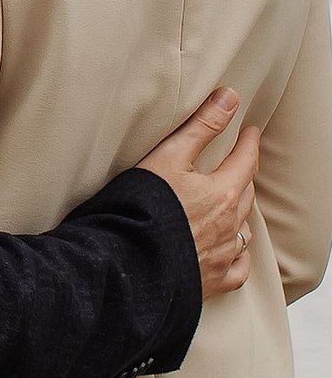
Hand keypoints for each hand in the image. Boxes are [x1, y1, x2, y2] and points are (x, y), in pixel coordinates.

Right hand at [132, 89, 262, 301]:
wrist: (128, 263)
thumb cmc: (142, 208)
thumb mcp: (168, 157)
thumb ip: (201, 127)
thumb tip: (230, 97)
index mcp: (223, 193)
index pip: (245, 161)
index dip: (248, 143)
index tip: (250, 131)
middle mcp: (230, 225)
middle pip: (246, 194)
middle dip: (244, 175)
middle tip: (239, 163)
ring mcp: (224, 255)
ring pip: (243, 229)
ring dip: (241, 213)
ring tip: (232, 203)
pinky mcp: (213, 280)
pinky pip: (239, 268)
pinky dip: (239, 255)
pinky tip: (233, 250)